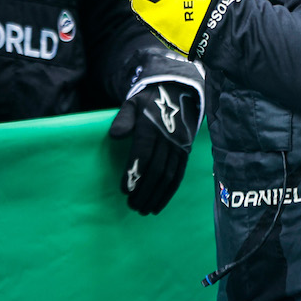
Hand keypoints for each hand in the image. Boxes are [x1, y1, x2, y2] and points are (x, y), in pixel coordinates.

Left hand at [109, 81, 200, 213]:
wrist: (178, 92)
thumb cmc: (148, 101)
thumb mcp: (132, 103)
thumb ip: (123, 119)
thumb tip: (114, 136)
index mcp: (151, 126)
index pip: (143, 153)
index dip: (134, 173)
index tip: (124, 189)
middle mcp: (167, 138)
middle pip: (156, 169)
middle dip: (144, 190)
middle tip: (131, 205)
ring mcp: (179, 146)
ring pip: (168, 176)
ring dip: (156, 196)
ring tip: (142, 209)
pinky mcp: (186, 153)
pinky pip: (178, 176)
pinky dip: (168, 193)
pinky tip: (158, 205)